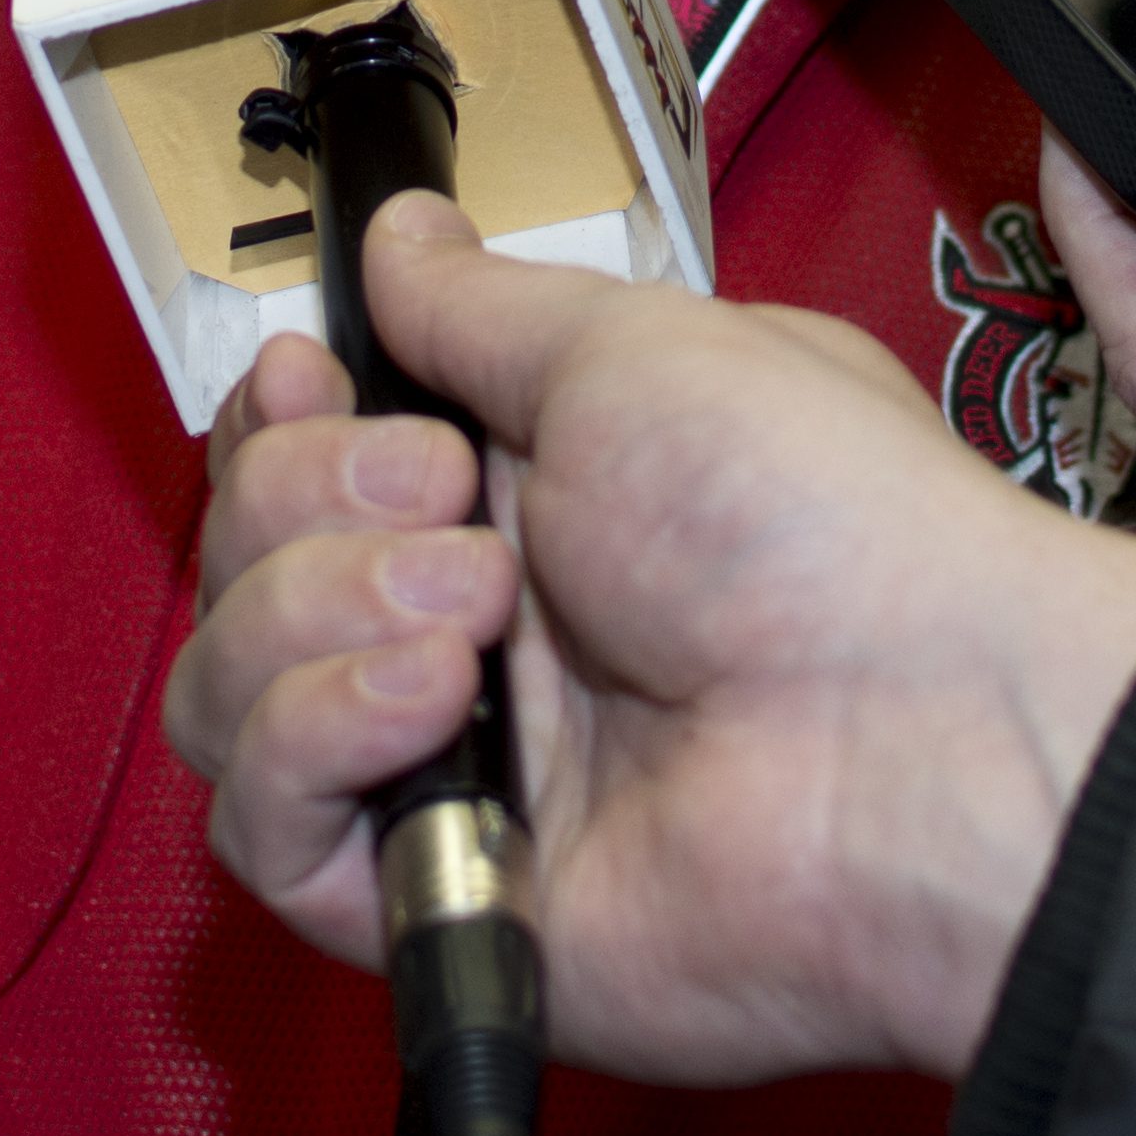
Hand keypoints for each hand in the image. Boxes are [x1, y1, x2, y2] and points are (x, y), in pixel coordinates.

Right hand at [162, 197, 1135, 1085]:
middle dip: (308, 493)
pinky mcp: (433, 899)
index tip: (301, 375)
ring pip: (222, 688)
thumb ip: (479, 307)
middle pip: (244, 561)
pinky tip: (432, 702)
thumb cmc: (821, 527)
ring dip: (315, 610)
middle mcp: (473, 630)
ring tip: (474, 606)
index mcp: (526, 494)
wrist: (913, 735)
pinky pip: (263, 827)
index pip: (303, 459)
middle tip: (449, 492)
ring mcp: (450, 770)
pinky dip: (313, 736)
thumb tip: (402, 236)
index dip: (275, 420)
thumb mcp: (633, 351)